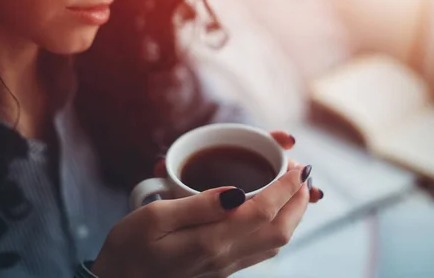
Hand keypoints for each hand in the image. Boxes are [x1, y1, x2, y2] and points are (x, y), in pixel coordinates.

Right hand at [91, 131, 321, 277]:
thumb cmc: (129, 249)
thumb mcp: (153, 218)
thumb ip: (197, 205)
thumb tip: (236, 192)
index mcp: (209, 240)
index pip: (262, 211)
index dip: (286, 187)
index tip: (298, 166)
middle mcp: (224, 256)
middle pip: (280, 230)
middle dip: (299, 201)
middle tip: (304, 173)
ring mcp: (225, 266)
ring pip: (275, 242)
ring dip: (294, 215)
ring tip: (296, 190)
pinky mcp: (221, 269)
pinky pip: (262, 250)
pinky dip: (278, 229)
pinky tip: (273, 215)